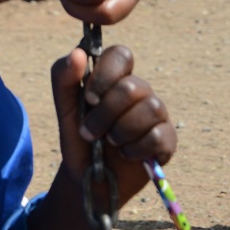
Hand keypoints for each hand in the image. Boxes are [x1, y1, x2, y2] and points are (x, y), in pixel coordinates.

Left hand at [29, 42, 175, 229]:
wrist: (88, 176)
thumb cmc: (77, 135)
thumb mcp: (64, 106)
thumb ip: (63, 76)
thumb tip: (78, 52)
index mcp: (115, 77)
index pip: (121, 55)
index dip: (106, 75)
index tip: (88, 98)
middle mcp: (139, 91)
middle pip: (133, 87)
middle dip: (106, 113)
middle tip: (91, 131)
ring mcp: (156, 114)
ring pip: (151, 108)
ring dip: (121, 130)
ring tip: (109, 142)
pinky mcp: (166, 139)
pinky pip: (159, 135)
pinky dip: (135, 148)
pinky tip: (125, 154)